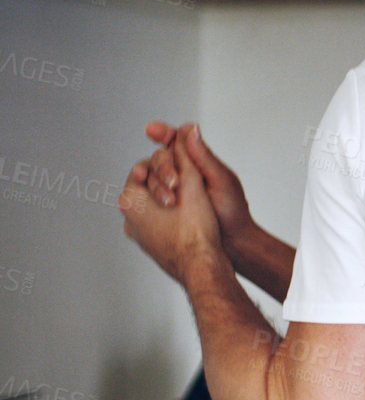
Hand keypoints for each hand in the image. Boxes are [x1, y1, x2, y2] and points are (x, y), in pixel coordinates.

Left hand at [120, 136, 223, 285]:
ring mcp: (139, 237)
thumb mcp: (193, 183)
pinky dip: (173, 218)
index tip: (184, 172)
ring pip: (154, 207)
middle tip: (190, 187)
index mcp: (130, 201)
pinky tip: (192, 220)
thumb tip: (187, 130)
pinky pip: (159, 224)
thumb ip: (187, 156)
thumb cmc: (196, 231)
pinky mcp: (152, 248)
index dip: (168, 166)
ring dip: (173, 201)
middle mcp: (128, 219)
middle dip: (169, 183)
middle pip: (148, 188)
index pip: (145, 169)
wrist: (202, 270)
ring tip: (194, 204)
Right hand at [140, 122, 252, 244]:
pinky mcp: (164, 206)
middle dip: (161, 165)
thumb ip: (203, 157)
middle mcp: (183, 172)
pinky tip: (141, 199)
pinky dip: (143, 195)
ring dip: (153, 183)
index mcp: (199, 162)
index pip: (176, 141)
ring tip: (167, 197)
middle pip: (160, 158)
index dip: (162, 133)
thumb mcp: (220, 181)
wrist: (233, 244)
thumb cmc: (233, 212)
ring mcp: (173, 189)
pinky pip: (147, 195)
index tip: (150, 130)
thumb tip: (189, 128)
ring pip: (151, 177)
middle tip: (172, 181)